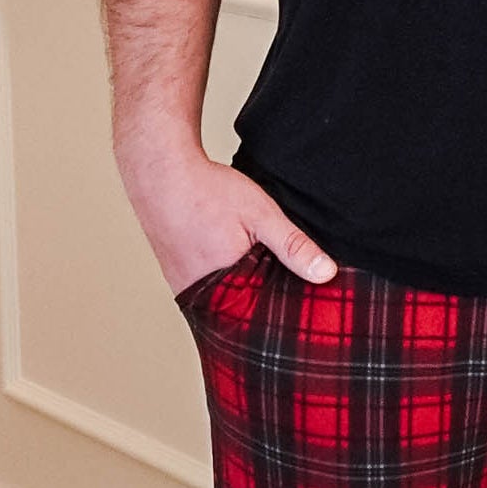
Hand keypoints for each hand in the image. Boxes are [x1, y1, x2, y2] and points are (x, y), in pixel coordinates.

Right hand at [116, 133, 337, 293]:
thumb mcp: (261, 214)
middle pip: (243, 313)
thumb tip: (327, 274)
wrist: (159, 172)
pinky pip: (209, 292)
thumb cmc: (207, 191)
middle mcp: (200, 297)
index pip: (264, 316)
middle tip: (281, 291)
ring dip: (243, 296)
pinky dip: (225, 285)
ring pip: (225, 303)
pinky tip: (237, 269)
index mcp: (224, 288)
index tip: (302, 307)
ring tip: (261, 281)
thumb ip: (294, 246)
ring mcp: (185, 289)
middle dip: (264, 306)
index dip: (284, 309)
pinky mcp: (178, 278)